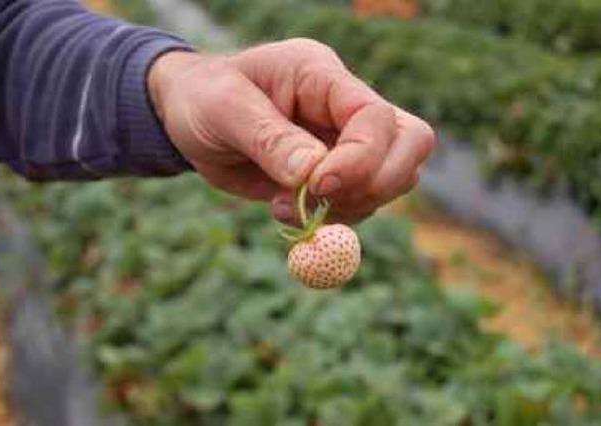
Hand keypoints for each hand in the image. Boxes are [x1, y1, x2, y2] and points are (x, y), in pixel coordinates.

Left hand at [148, 38, 434, 223]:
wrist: (189, 118)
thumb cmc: (203, 98)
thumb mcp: (224, 108)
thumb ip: (268, 138)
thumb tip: (311, 174)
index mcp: (321, 76)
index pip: (376, 116)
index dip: (360, 158)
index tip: (317, 184)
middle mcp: (343, 107)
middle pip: (410, 144)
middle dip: (377, 184)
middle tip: (321, 199)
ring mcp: (344, 143)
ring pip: (391, 182)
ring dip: (347, 208)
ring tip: (283, 206)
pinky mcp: (334, 175)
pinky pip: (359, 204)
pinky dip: (332, 220)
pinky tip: (283, 210)